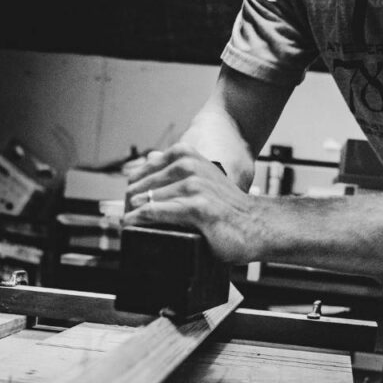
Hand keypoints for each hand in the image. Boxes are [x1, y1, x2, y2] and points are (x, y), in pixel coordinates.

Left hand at [124, 143, 261, 262]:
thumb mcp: (203, 178)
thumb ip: (177, 169)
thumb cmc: (229, 208)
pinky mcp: (196, 208)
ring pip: (145, 199)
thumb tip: (149, 159)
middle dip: (129, 203)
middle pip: (141, 185)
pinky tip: (130, 225)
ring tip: (127, 224)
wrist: (258, 226)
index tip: (127, 202)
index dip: (133, 187)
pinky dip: (138, 220)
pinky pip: (154, 212)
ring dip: (131, 214)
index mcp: (188, 156)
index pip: (144, 169)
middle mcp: (190, 167)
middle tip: (124, 218)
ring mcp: (193, 187)